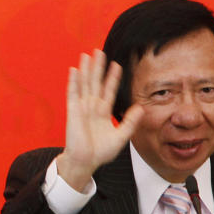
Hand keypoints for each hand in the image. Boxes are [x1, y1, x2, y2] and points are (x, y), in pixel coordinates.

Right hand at [56, 50, 144, 190]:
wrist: (85, 162)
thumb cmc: (100, 152)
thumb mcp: (121, 136)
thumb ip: (130, 122)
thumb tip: (141, 108)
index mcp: (103, 112)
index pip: (109, 90)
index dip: (113, 78)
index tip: (117, 65)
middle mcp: (92, 107)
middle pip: (95, 82)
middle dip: (98, 67)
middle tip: (99, 51)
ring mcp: (82, 108)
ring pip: (85, 84)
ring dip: (86, 69)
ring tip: (87, 55)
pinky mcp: (73, 111)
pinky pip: (73, 93)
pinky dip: (73, 81)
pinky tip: (74, 70)